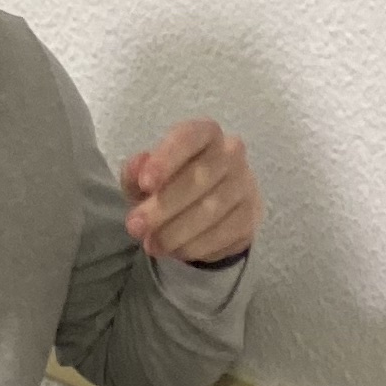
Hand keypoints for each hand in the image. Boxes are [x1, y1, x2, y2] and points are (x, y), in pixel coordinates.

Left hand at [121, 115, 258, 267]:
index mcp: (204, 133)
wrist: (209, 210)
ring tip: (151, 245)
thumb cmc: (171, 184)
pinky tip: (176, 251)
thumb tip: (138, 167)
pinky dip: (196, 246)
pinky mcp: (251, 216)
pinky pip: (224, 233)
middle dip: (163, 206)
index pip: (188, 137)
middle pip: (199, 177)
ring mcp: (245, 184)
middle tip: (134, 227)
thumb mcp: (146, 178)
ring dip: (176, 232)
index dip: (166, 159)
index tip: (145, 184)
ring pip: (211, 209)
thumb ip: (136, 172)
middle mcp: (231, 152)